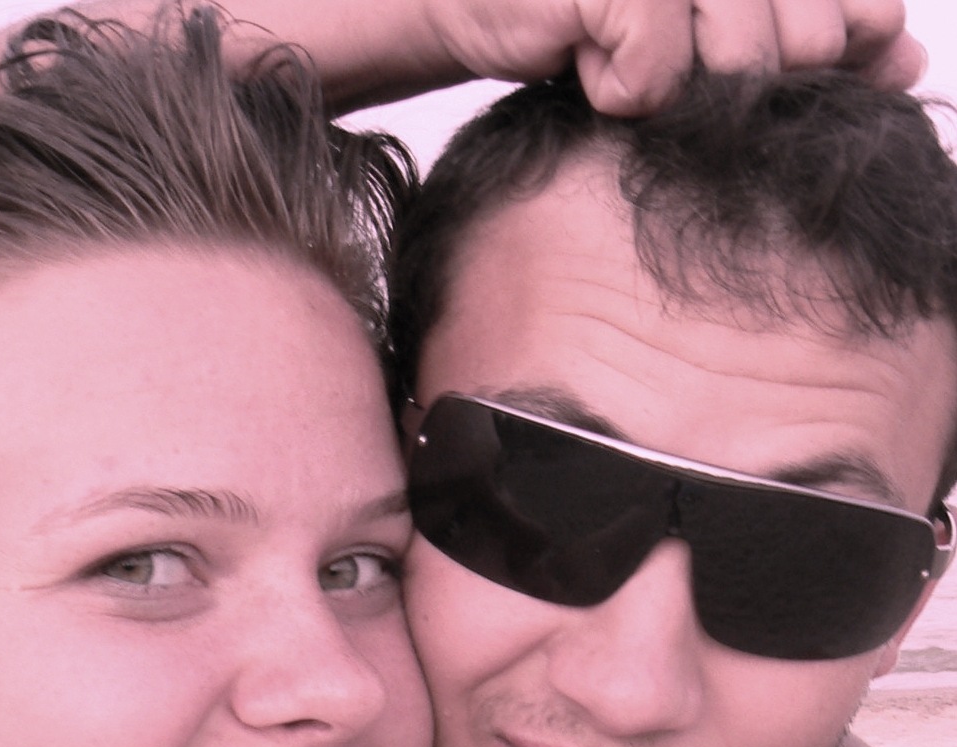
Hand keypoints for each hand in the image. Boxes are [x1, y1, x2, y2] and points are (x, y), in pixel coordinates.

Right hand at [426, 0, 925, 113]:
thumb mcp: (722, 41)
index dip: (826, 58)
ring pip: (739, 62)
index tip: (762, 67)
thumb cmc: (603, 25)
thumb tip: (910, 62)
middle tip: (674, 59)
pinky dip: (618, 91)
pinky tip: (589, 58)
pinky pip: (655, 76)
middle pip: (806, 46)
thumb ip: (821, 41)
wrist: (481, 2)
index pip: (859, 14)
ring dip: (678, 90)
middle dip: (743, 79)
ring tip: (629, 58)